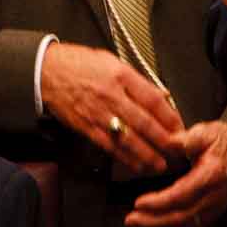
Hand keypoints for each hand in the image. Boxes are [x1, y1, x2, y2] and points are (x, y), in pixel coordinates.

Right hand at [40, 41, 184, 174]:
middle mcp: (111, 95)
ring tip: (160, 164)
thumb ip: (137, 80)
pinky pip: (110, 146)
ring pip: (129, 138)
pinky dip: (126, 158)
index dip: (170, 116)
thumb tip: (161, 97)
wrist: (46, 71)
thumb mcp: (112, 61)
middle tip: (177, 151)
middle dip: (164, 140)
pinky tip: (137, 165)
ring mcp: (98, 113)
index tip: (180, 127)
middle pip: (145, 122)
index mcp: (121, 75)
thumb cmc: (78, 64)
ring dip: (148, 155)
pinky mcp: (86, 127)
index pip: (153, 99)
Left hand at [124, 122, 226, 226]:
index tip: (140, 203)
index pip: (183, 195)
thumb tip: (168, 142)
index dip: (160, 202)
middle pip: (182, 216)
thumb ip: (186, 139)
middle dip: (154, 222)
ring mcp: (214, 208)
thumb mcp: (206, 132)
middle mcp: (214, 197)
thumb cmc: (224, 142)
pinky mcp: (210, 214)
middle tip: (131, 220)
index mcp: (212, 176)